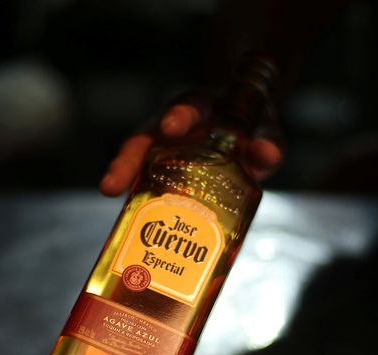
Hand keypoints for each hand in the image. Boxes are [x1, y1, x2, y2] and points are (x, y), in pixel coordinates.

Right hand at [99, 97, 282, 195]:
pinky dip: (133, 203)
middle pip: (144, 139)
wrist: (241, 128)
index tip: (170, 128)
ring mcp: (160, 150)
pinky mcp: (156, 172)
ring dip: (122, 180)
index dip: (178, 117)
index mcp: (199, 108)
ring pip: (134, 162)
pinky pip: (141, 186)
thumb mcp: (264, 130)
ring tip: (109, 197)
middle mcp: (171, 126)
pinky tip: (124, 222)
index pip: (186, 108)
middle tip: (113, 183)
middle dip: (128, 160)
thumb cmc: (248, 127)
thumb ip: (267, 142)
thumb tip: (268, 155)